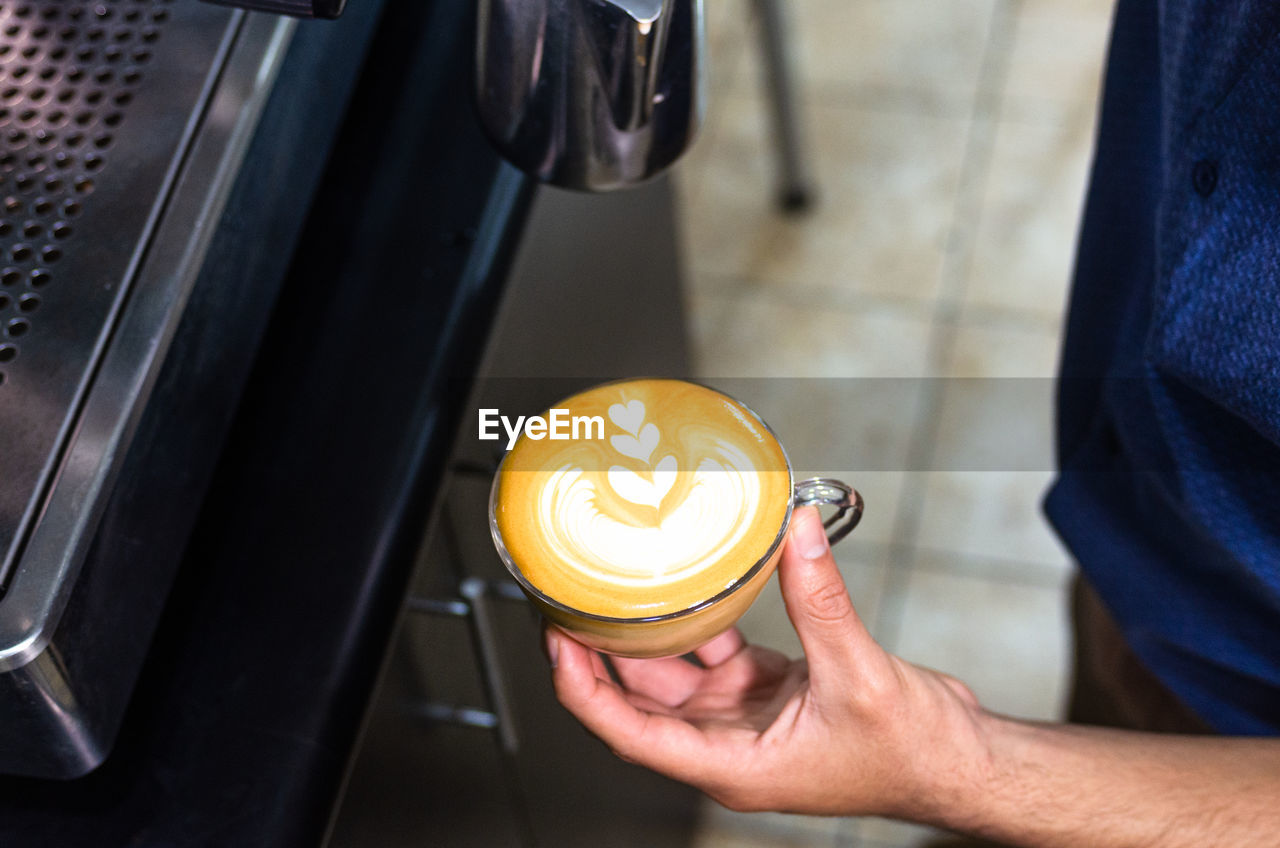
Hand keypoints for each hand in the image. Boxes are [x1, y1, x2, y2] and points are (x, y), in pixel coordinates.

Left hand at [545, 506, 995, 820]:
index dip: (583, 688)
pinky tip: (696, 584)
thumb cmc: (910, 752)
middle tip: (572, 602)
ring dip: (648, 634)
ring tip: (617, 587)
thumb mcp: (859, 673)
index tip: (558, 643)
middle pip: (638, 702)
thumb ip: (819, 599)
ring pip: (675, 675)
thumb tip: (793, 534)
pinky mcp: (768, 693)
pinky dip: (705, 620)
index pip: (629, 732)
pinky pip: (719, 654)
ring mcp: (746, 720)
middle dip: (601, 654)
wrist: (957, 761)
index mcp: (731, 763)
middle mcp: (727, 746)